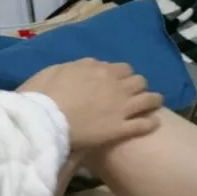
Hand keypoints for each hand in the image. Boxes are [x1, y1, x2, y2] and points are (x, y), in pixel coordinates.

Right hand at [19, 59, 162, 149]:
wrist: (44, 121)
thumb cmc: (42, 95)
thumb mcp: (55, 70)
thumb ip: (76, 66)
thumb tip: (89, 66)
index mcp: (98, 69)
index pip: (121, 68)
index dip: (121, 75)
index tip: (118, 82)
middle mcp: (114, 85)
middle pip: (138, 81)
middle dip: (137, 86)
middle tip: (133, 93)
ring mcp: (120, 107)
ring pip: (147, 99)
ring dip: (152, 100)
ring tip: (155, 104)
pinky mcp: (120, 129)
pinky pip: (143, 124)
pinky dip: (150, 123)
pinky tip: (154, 124)